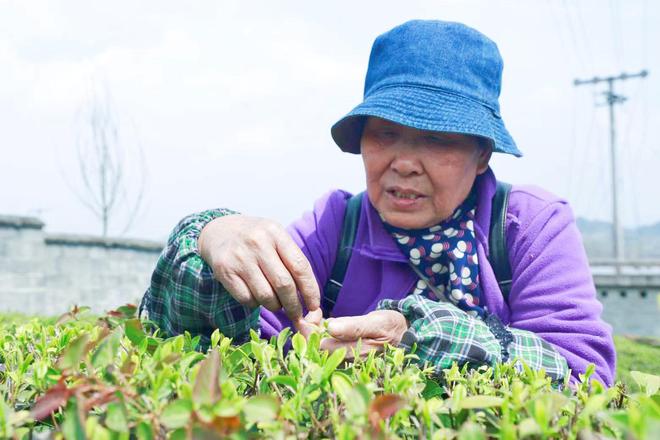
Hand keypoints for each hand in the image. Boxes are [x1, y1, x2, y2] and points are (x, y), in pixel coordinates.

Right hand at [198, 215, 320, 330]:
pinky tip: (256, 296)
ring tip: (275, 302)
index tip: (314, 306)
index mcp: (276, 233)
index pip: (300, 267)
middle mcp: (258, 243)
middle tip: (297, 314)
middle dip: (294, 305)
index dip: (310, 291)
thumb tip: (310, 300)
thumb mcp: (276, 238)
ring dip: (274, 306)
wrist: (219, 230)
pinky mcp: (224, 271)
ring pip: (266, 296)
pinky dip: (255, 304)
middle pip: (284, 284)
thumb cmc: (256, 239)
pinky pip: (247, 299)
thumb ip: (292, 262)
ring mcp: (239, 257)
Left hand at [319, 310, 408, 358]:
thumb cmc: (391, 327)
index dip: (312, 332)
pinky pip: (325, 346)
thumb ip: (354, 326)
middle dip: (309, 331)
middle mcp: (349, 362)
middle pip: (317, 350)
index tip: (314, 313)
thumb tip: (330, 328)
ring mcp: (346, 360)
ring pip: (319, 349)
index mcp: (357, 354)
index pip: (322, 348)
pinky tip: (322, 320)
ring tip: (317, 315)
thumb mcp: (377, 323)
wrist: (404, 335)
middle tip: (313, 313)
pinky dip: (320, 333)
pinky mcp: (345, 355)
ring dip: (313, 332)